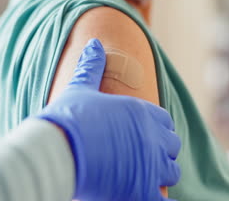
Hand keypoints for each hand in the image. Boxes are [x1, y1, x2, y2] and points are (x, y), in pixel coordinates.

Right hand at [37, 39, 180, 200]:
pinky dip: (159, 199)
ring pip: (171, 172)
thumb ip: (91, 66)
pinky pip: (164, 199)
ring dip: (159, 175)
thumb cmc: (68, 118)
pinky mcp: (144, 191)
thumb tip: (95, 43)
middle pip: (171, 147)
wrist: (56, 150)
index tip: (145, 136)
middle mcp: (152, 137)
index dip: (156, 129)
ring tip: (142, 178)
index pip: (164, 121)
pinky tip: (146, 195)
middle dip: (161, 152)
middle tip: (143, 158)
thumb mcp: (79, 88)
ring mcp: (150, 165)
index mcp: (141, 111)